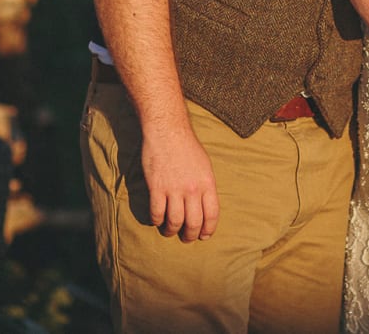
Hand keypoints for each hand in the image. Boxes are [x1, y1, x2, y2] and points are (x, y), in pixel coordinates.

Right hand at [140, 125, 219, 241]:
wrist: (167, 130)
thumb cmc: (187, 146)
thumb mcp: (204, 165)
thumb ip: (205, 186)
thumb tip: (204, 205)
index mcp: (207, 182)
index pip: (212, 214)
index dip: (208, 229)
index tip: (204, 236)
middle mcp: (193, 188)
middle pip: (193, 222)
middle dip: (190, 235)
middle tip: (186, 238)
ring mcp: (174, 188)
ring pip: (175, 221)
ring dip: (171, 231)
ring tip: (170, 231)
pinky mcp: (156, 187)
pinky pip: (157, 213)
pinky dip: (156, 220)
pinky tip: (156, 220)